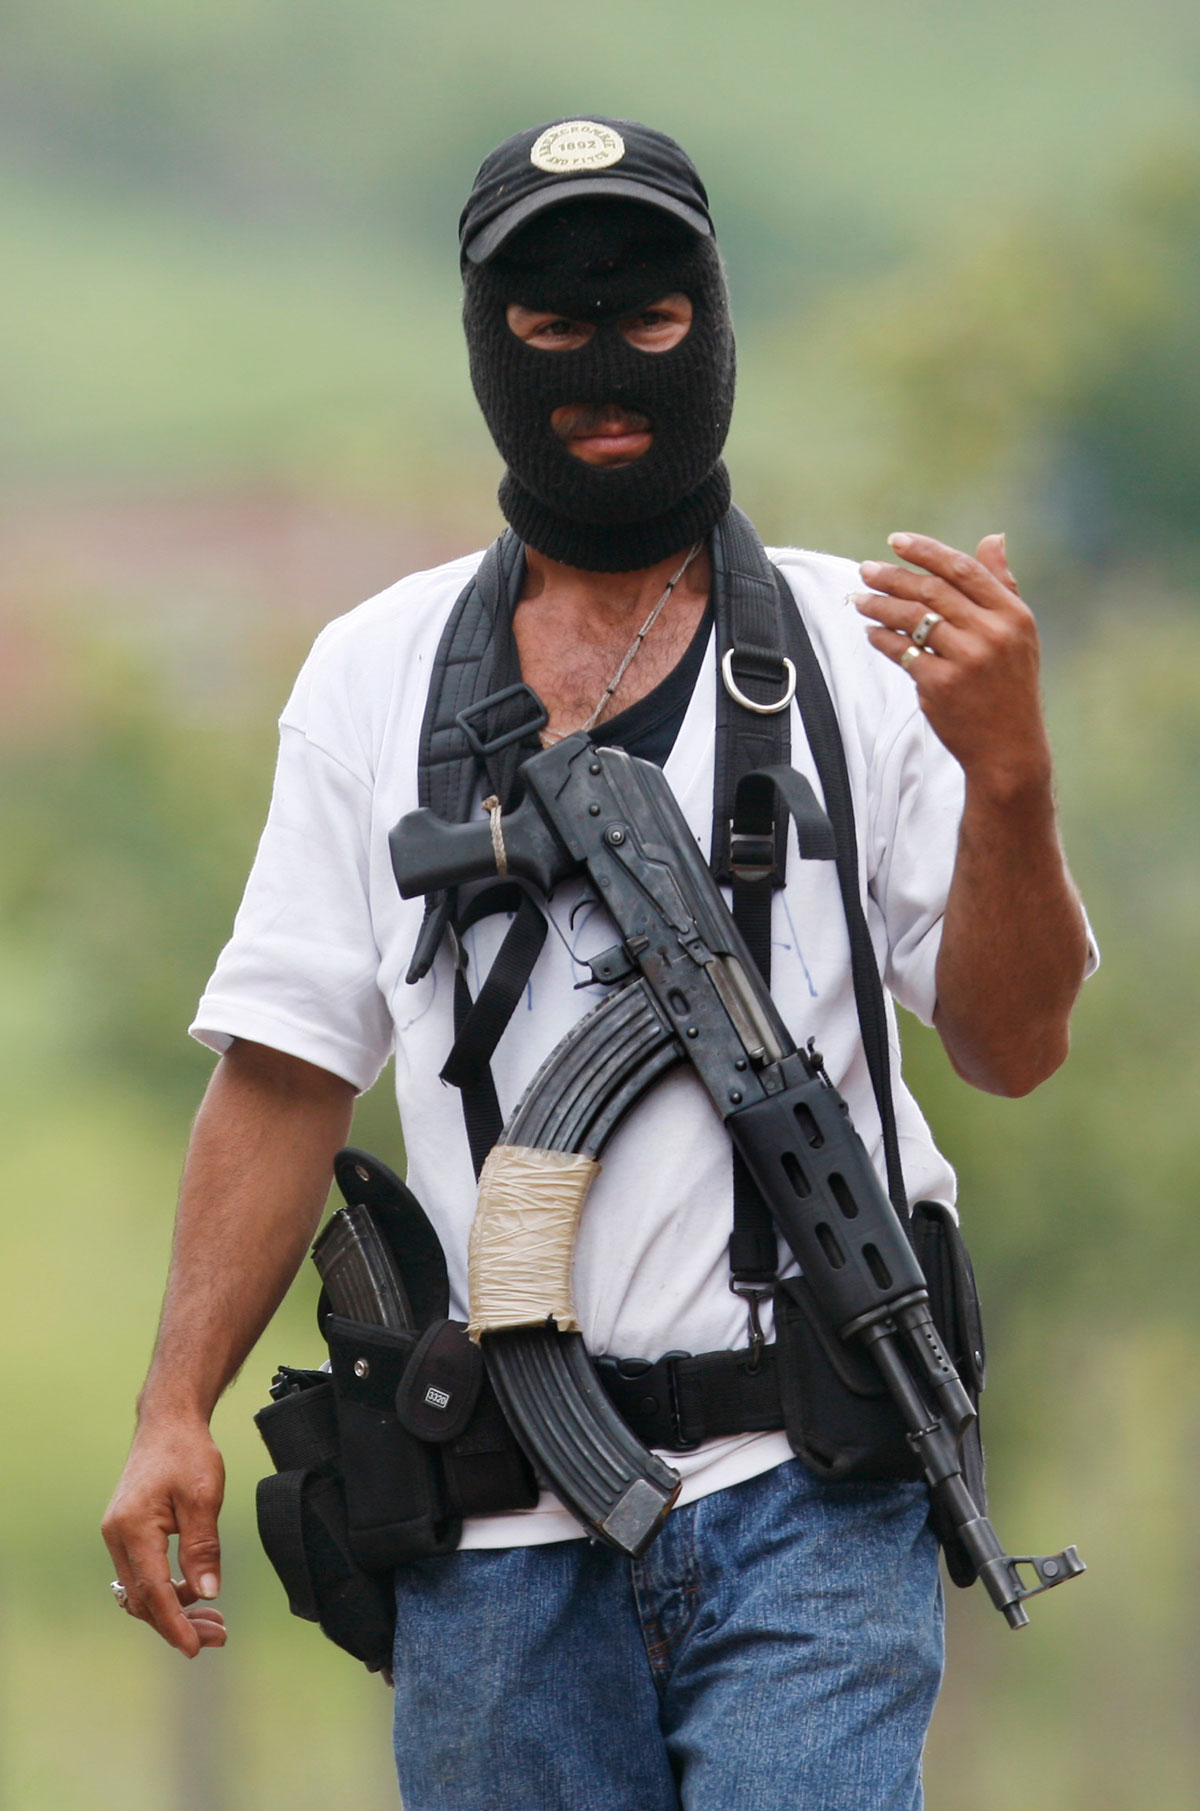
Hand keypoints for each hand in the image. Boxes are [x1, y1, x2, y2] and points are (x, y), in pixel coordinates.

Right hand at [102, 1416, 227, 1656]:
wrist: (167, 1422)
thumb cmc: (187, 1452)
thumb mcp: (203, 1496)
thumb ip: (203, 1547)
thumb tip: (207, 1594)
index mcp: (133, 1528)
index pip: (153, 1592)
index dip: (175, 1623)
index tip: (196, 1647)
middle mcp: (117, 1537)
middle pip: (143, 1599)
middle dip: (178, 1623)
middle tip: (218, 1637)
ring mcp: (118, 1536)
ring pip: (141, 1590)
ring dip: (173, 1610)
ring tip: (214, 1621)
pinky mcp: (126, 1533)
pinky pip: (142, 1574)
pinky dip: (166, 1591)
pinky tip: (193, 1595)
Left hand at [855, 532, 1051, 800]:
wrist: (1008, 747)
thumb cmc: (1011, 686)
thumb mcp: (1020, 634)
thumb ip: (1002, 586)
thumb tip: (993, 538)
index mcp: (1012, 614)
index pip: (963, 569)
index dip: (926, 551)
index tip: (896, 541)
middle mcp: (991, 633)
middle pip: (931, 591)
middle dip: (892, 577)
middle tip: (866, 570)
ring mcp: (965, 659)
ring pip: (911, 619)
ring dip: (879, 606)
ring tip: (859, 599)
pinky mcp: (940, 685)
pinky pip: (901, 652)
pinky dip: (882, 639)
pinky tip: (870, 633)